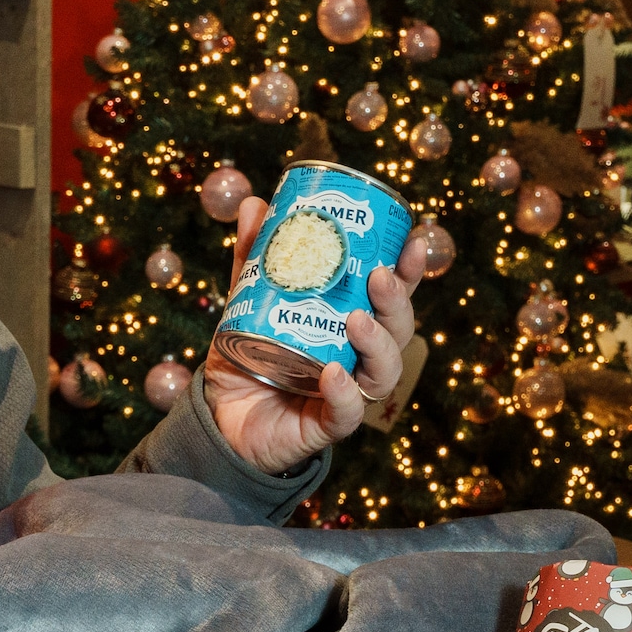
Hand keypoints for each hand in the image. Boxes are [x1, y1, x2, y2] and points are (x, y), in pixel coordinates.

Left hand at [203, 198, 427, 475]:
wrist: (218, 418)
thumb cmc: (246, 358)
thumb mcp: (246, 303)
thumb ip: (253, 259)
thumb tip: (256, 204)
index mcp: (351, 324)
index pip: (393, 296)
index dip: (410, 271)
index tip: (413, 240)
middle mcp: (359, 358)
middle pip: (399, 330)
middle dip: (397, 302)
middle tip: (379, 277)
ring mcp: (348, 393)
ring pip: (385, 372)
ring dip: (379, 343)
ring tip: (357, 319)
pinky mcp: (327, 426)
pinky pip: (347, 413)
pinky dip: (345, 392)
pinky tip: (335, 372)